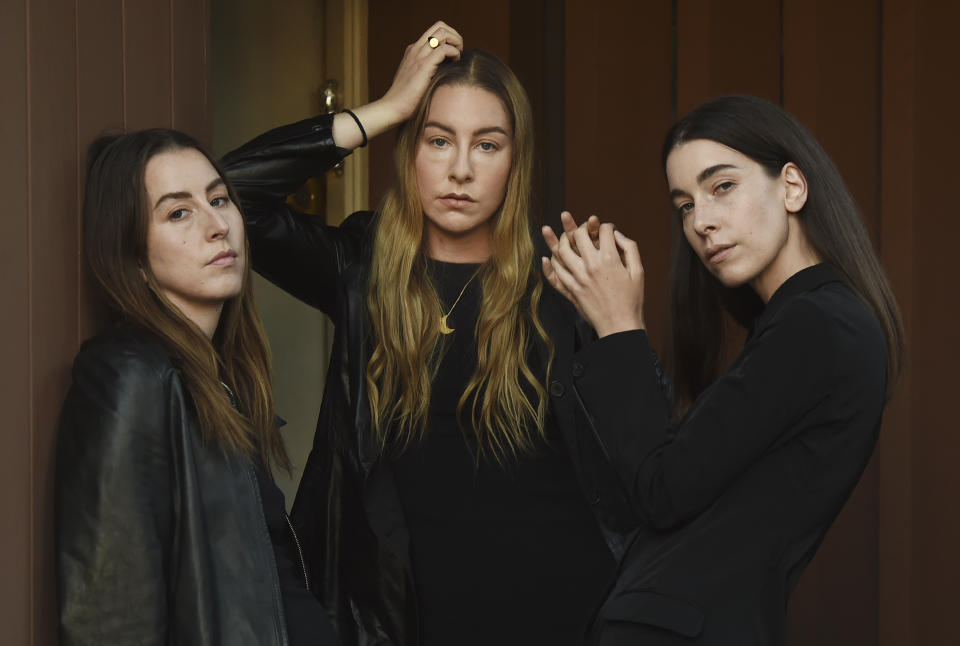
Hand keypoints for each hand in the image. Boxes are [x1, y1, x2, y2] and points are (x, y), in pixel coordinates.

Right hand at [331, 22, 462, 148]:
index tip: (454, 53)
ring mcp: (418, 56)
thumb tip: (446, 72)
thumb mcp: (417, 81)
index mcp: (413, 51)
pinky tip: (454, 64)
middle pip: (439, 26)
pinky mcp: (423, 66)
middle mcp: (415, 49)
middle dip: (455, 35)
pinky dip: (454, 53)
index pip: (434, 32)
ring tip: (458, 56)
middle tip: (459, 51)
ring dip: (456, 42)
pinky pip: (444, 49)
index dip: (448, 38)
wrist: (393, 108)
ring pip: (442, 33)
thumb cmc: (406, 100)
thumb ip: (427, 73)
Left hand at [543, 217, 645, 336]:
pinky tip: (546, 258)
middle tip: (585, 229)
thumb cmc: (632, 299)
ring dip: (560, 240)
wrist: (620, 326)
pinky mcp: (570, 291)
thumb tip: (617, 234)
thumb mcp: (638, 271)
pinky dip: (548, 266)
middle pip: (579, 235)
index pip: (604, 231)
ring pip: (561, 251)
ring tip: (562, 235)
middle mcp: (590, 266)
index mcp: (610, 259)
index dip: (607, 227)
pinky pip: (554, 276)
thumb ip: (630, 248)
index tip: (609, 230)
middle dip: (582, 226)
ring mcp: (577, 278)